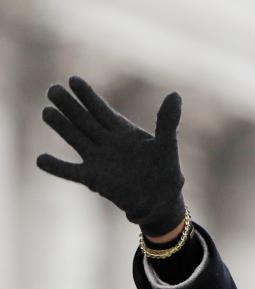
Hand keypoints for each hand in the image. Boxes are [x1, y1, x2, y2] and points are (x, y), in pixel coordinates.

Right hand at [36, 75, 186, 236]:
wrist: (161, 203)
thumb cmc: (166, 173)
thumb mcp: (168, 145)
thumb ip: (167, 121)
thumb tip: (175, 94)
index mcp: (123, 132)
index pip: (102, 110)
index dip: (88, 95)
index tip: (73, 80)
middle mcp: (107, 143)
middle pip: (84, 120)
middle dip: (70, 106)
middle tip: (53, 89)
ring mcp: (98, 160)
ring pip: (76, 139)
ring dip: (61, 127)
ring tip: (47, 112)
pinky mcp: (93, 179)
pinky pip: (71, 171)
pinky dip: (57, 167)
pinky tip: (40, 159)